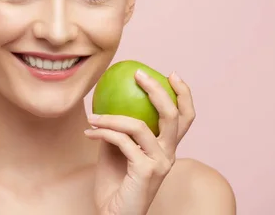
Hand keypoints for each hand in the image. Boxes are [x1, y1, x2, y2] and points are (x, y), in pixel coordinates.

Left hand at [85, 71, 195, 214]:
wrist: (113, 214)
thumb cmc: (115, 183)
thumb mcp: (117, 148)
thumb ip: (120, 128)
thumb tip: (108, 99)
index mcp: (167, 147)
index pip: (185, 118)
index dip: (183, 94)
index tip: (171, 74)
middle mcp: (169, 154)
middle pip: (173, 116)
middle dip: (157, 90)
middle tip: (138, 74)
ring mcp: (160, 163)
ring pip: (140, 126)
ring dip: (112, 117)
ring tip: (93, 115)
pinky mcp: (146, 172)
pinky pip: (123, 142)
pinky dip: (104, 133)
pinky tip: (89, 132)